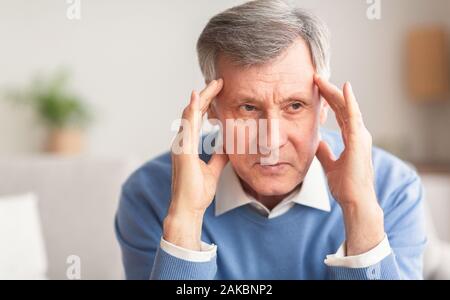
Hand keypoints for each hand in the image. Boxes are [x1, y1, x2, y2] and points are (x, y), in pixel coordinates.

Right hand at [164, 79, 228, 250]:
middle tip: (217, 81)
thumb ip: (218, 156)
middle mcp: (182, 142)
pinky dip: (192, 110)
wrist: (188, 209)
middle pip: (193, 112)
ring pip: (189, 114)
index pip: (197, 118)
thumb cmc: (197, 192)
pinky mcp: (183, 151)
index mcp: (187, 145)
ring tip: (212, 84)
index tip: (218, 91)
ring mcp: (181, 145)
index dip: (206, 104)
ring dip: (200, 98)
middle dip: (205, 96)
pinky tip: (198, 98)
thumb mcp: (213, 170)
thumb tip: (227, 146)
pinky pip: (187, 126)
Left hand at [314, 75, 384, 255]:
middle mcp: (358, 135)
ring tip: (322, 79)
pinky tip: (344, 89)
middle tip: (316, 78)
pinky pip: (354, 117)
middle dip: (330, 92)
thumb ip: (325, 152)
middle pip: (343, 107)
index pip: (340, 114)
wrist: (355, 201)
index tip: (317, 89)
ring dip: (335, 92)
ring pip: (347, 108)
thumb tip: (317, 142)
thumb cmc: (346, 186)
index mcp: (352, 139)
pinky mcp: (359, 141)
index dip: (329, 101)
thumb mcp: (330, 165)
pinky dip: (350, 102)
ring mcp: (360, 137)